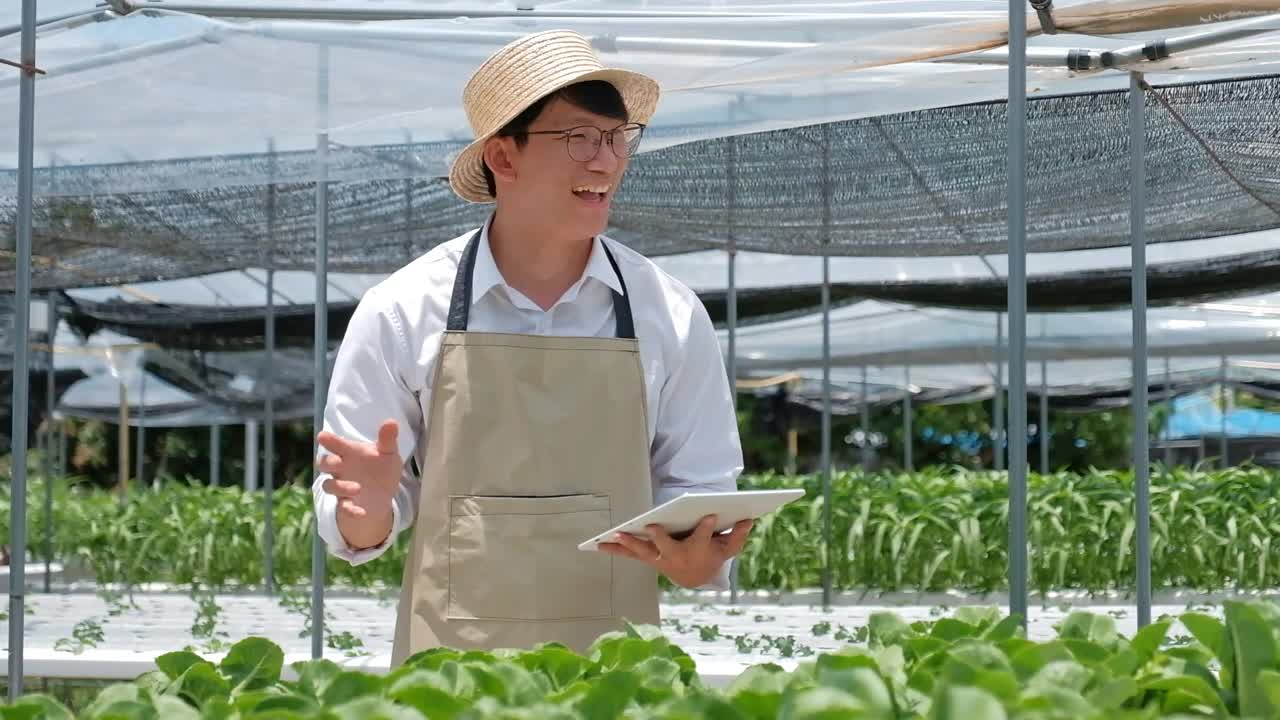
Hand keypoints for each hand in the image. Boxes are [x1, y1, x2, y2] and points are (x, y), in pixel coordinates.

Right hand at [316, 419, 401, 523]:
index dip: (329, 440)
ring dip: (341, 487)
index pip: (336, 444)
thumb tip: (391, 422)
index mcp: (349, 452)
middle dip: (328, 462)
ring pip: (329, 485)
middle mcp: (341, 468)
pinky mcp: (346, 503)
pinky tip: (361, 512)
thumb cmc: (382, 467)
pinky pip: (342, 507)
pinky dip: (350, 510)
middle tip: (339, 462)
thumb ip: (387, 440)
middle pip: (324, 463)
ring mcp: (341, 486)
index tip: (322, 436)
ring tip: (358, 488)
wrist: (384, 494)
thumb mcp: (388, 453)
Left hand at [598, 515, 752, 588]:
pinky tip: (596, 543)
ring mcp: (658, 559)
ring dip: (629, 544)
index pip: (703, 538)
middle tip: (652, 525)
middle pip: (667, 547)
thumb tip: (748, 519)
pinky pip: (628, 554)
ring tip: (615, 534)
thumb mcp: (728, 548)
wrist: (695, 577)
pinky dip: (614, 549)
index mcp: (696, 551)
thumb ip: (738, 536)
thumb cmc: (712, 556)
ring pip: (642, 551)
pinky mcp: (646, 558)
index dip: (707, 528)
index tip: (710, 516)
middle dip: (660, 537)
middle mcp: (675, 557)